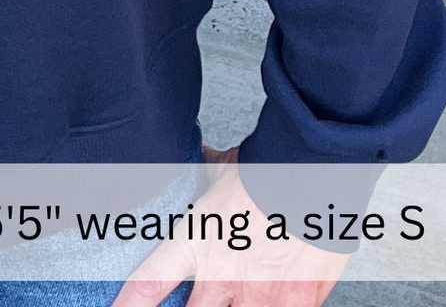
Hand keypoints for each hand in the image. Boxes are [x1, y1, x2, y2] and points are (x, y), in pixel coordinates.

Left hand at [112, 146, 347, 306]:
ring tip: (239, 298)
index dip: (131, 303)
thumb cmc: (267, 172)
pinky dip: (277, 306)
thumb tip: (195, 153)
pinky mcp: (296, 302)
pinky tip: (277, 297)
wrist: (314, 177)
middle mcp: (223, 278)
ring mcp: (260, 297)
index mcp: (197, 243)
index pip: (151, 282)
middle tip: (199, 299)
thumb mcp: (223, 168)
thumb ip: (203, 170)